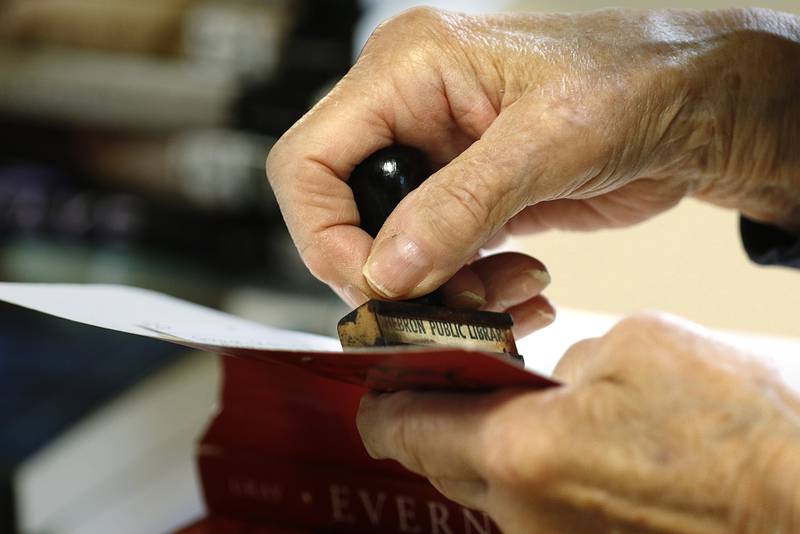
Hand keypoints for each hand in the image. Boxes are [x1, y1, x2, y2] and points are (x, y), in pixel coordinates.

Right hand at [267, 7, 799, 306]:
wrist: (700, 106)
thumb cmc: (640, 79)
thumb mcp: (547, 139)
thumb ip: (459, 206)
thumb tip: (386, 272)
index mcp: (406, 69)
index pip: (307, 161)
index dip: (325, 235)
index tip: (376, 287)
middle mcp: (410, 111)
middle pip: (341, 213)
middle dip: (388, 273)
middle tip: (443, 306)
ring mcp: (438, 158)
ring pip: (390, 248)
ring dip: (438, 290)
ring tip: (504, 297)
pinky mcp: (468, 198)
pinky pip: (437, 260)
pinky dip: (469, 291)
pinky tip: (519, 288)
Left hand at [357, 313, 799, 532]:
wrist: (799, 510)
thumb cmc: (739, 438)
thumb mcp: (640, 347)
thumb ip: (565, 358)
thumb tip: (549, 375)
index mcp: (522, 453)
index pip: (403, 428)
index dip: (381, 398)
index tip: (380, 377)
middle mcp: (524, 513)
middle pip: (434, 461)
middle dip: (430, 416)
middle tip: (449, 377)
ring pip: (480, 487)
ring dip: (482, 443)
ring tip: (520, 402)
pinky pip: (526, 508)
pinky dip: (524, 472)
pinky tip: (567, 443)